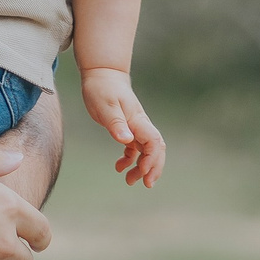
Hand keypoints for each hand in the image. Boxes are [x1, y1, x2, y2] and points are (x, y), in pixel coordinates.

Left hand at [79, 68, 162, 187]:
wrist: (102, 75)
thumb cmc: (103, 88)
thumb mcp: (106, 106)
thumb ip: (116, 123)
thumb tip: (126, 140)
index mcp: (137, 120)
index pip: (154, 141)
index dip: (152, 159)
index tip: (142, 170)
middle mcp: (140, 124)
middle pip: (156, 149)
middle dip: (154, 168)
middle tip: (146, 184)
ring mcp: (135, 127)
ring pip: (146, 151)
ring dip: (142, 167)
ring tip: (130, 181)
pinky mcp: (127, 128)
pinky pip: (134, 148)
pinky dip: (130, 160)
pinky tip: (119, 167)